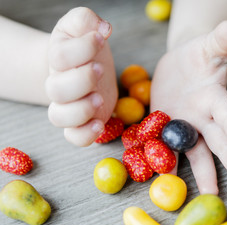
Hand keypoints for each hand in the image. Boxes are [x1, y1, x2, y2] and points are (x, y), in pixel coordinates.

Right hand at [46, 7, 117, 145]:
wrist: (83, 68)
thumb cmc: (86, 48)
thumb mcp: (83, 27)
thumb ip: (86, 20)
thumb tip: (102, 28)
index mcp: (59, 58)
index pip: (60, 55)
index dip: (81, 48)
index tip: (101, 38)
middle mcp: (59, 84)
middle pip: (57, 89)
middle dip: (81, 80)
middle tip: (100, 70)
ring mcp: (68, 106)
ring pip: (59, 117)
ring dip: (81, 109)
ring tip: (99, 97)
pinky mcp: (81, 122)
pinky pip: (74, 136)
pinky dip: (85, 135)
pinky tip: (100, 124)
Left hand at [151, 21, 226, 193]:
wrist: (181, 66)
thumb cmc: (199, 55)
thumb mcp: (209, 46)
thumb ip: (220, 40)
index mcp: (216, 97)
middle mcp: (205, 117)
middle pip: (222, 141)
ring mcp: (187, 127)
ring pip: (198, 152)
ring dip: (204, 173)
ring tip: (210, 193)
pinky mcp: (168, 130)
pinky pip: (168, 149)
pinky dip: (167, 164)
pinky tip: (166, 181)